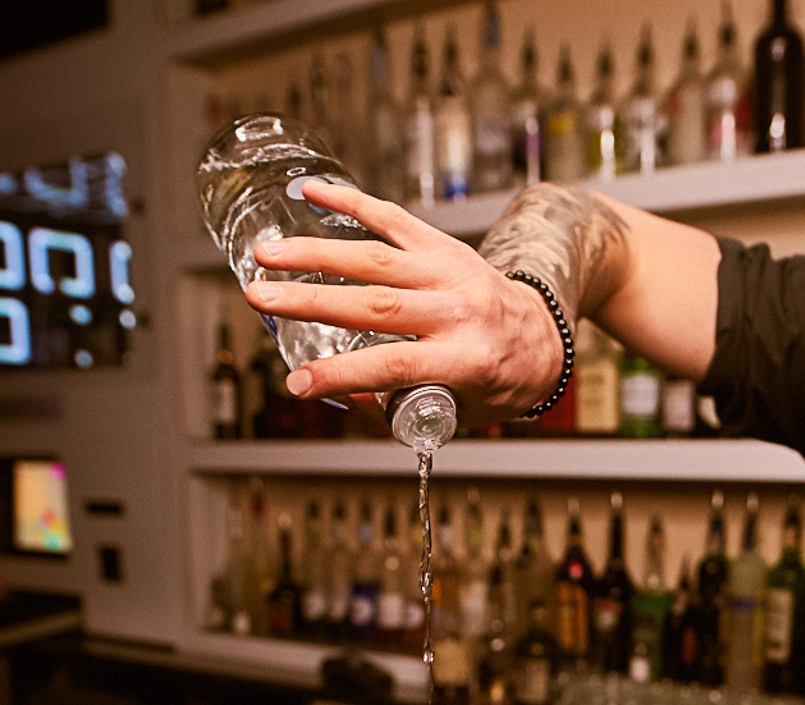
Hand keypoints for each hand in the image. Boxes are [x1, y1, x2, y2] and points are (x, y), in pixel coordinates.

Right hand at [243, 181, 563, 430]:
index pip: (394, 365)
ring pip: (377, 259)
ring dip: (317, 253)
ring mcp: (452, 272)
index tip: (297, 384)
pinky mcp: (444, 246)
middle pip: (377, 304)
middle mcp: (460, 311)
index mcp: (468, 358)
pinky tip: (311, 192)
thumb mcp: (457, 411)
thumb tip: (338, 395)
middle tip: (260, 299)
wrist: (543, 335)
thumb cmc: (498, 381)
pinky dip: (352, 203)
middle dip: (312, 301)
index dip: (341, 375)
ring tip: (268, 254)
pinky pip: (394, 219)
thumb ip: (398, 406)